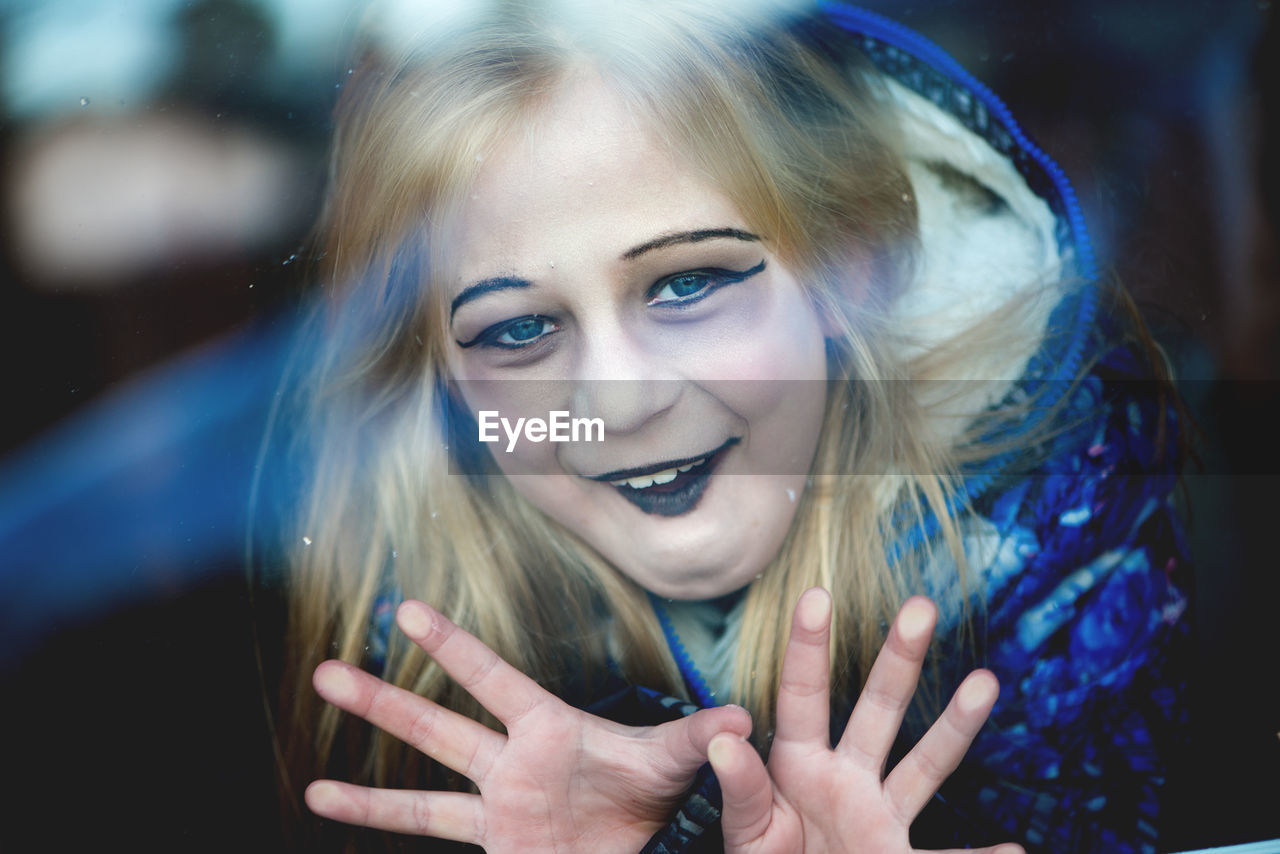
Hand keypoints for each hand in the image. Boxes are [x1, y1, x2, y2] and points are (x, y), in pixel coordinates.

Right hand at [304, 599, 751, 852]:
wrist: (648, 850)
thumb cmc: (660, 800)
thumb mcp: (675, 767)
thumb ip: (697, 739)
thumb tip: (741, 719)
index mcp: (548, 728)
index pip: (490, 679)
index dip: (449, 646)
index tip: (408, 611)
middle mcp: (511, 759)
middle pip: (436, 723)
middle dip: (383, 699)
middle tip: (325, 671)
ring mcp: (497, 801)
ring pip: (421, 774)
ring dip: (371, 768)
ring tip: (314, 766)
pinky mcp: (494, 839)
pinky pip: (427, 826)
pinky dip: (377, 815)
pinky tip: (329, 801)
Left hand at [707, 589, 1023, 853]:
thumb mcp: (745, 834)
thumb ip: (742, 792)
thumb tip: (722, 742)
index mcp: (797, 768)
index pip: (802, 696)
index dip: (807, 646)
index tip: (817, 595)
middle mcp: (844, 781)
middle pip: (877, 709)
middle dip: (899, 659)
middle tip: (922, 605)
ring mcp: (877, 818)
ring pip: (924, 765)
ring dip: (956, 725)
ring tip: (986, 680)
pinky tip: (1015, 849)